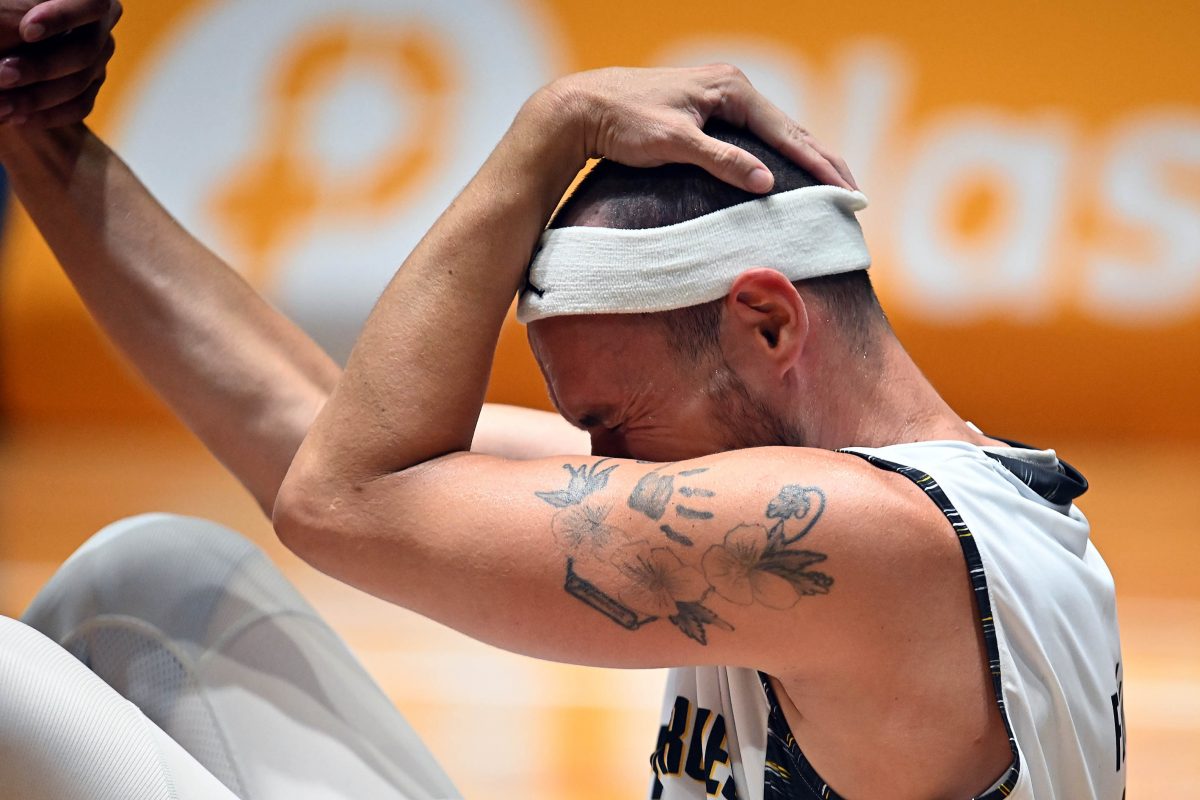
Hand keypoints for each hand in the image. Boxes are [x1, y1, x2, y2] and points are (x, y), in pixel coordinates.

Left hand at [0, 0, 120, 126]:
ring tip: (0, 106)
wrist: (6, 45)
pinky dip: (48, 114)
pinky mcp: (91, 84)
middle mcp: (100, 23)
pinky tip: (17, 119)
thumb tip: (23, 34)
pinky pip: (80, 106)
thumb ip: (11, 17)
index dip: (63, 18)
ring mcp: (99, 56)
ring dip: (36, 97)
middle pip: (84, 51)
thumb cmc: (6, 13)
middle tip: (1, 75)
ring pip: (79, 83)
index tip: (27, 31)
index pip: (91, 3)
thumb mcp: (7, 11)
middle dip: (40, 68)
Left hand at [545, 64, 855, 193]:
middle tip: (854, 194)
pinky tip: (790, 173)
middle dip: (823, 162)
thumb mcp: (675, 143)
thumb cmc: (626, 122)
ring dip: (805, 160)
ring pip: (775, 133)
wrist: (586, 109)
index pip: (786, 132)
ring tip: (834, 186)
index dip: (818, 164)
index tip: (844, 191)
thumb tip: (767, 182)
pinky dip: (778, 155)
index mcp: (731, 88)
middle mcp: (731, 87)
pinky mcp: (708, 112)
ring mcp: (720, 97)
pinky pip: (755, 136)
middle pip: (789, 129)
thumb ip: (722, 161)